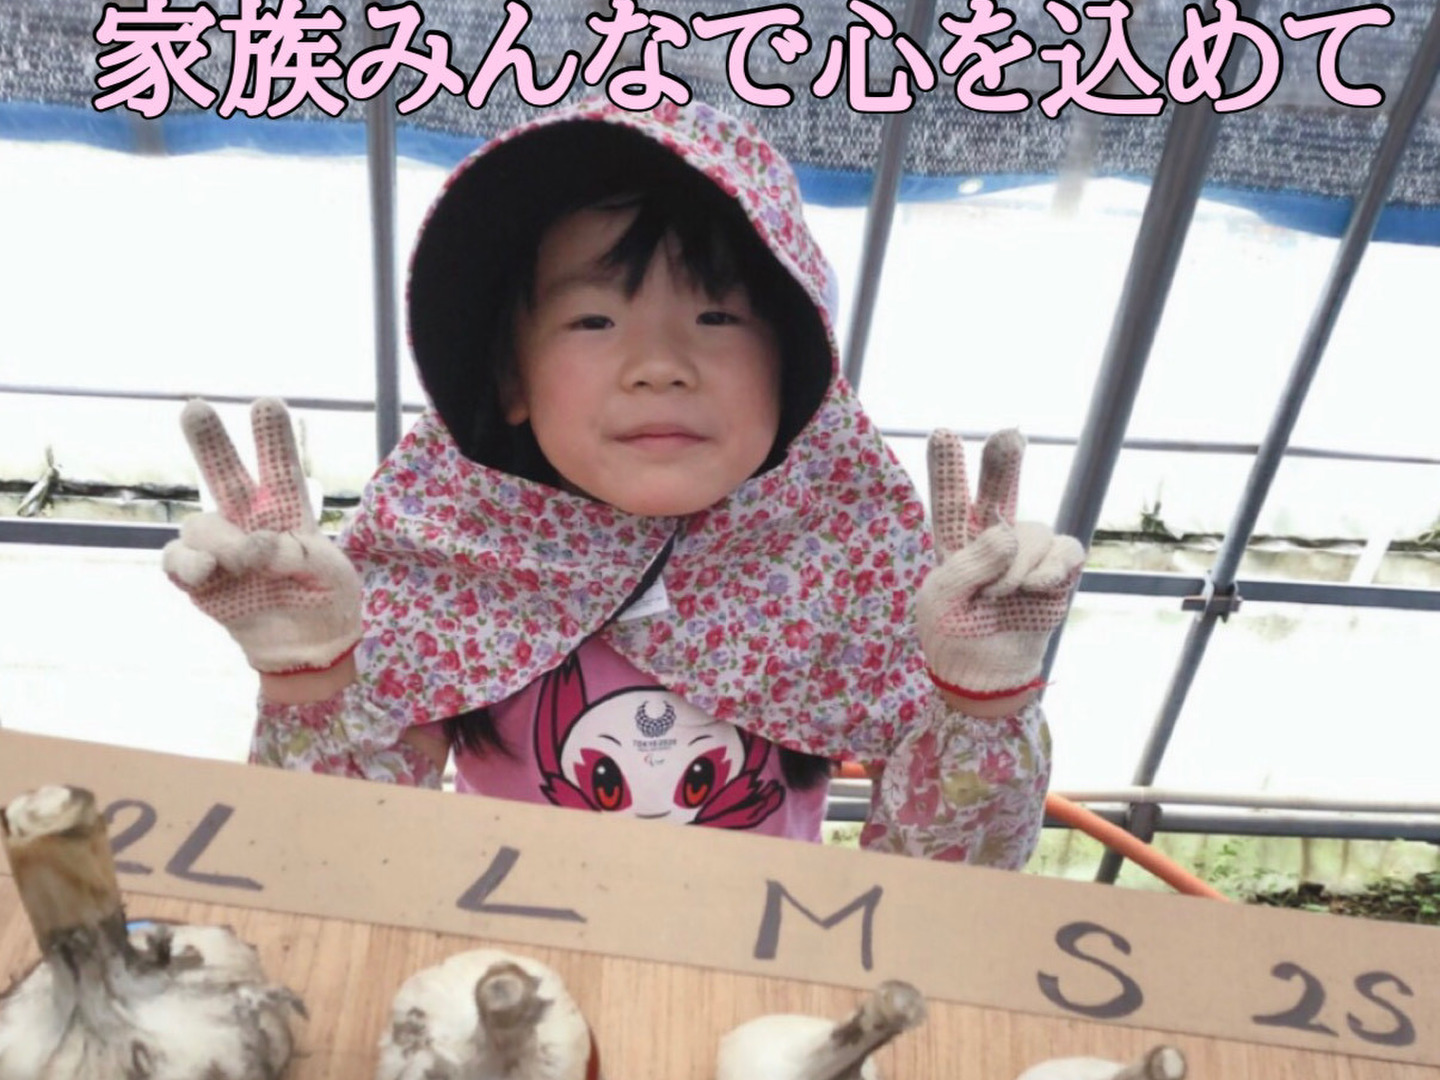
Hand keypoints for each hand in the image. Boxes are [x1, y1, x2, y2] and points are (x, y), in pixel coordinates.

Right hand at [162, 398, 362, 674]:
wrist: (307, 647)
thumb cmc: (326, 598)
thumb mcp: (330, 573)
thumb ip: (296, 553)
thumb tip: (253, 545)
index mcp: (289, 511)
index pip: (280, 469)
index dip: (272, 438)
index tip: (267, 404)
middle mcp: (249, 521)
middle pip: (224, 474)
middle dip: (210, 441)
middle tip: (195, 408)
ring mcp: (221, 549)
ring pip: (200, 525)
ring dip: (220, 541)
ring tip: (246, 562)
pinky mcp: (200, 580)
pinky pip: (177, 560)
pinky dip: (187, 563)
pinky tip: (205, 572)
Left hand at [915, 429, 1084, 698]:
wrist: (986, 674)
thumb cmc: (954, 634)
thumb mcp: (943, 600)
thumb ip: (969, 563)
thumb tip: (1008, 533)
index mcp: (955, 540)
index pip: (950, 497)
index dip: (948, 467)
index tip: (942, 434)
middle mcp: (993, 537)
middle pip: (1000, 489)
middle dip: (1004, 462)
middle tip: (1009, 437)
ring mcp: (1028, 552)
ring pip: (1034, 531)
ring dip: (1017, 565)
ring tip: (1000, 595)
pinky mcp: (1058, 570)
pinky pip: (1066, 550)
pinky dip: (1050, 569)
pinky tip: (1034, 588)